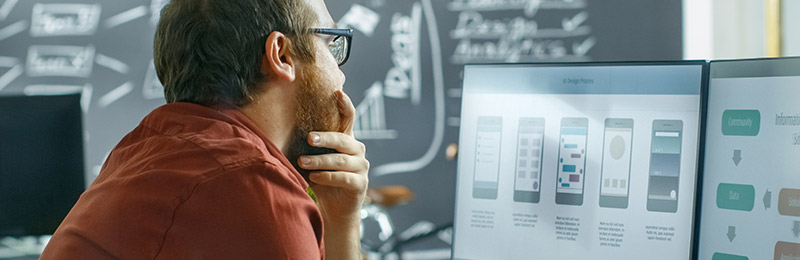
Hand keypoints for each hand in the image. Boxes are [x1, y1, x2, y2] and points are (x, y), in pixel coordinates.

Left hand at [298, 90, 368, 223]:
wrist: (333, 211)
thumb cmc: (320, 180)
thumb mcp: (312, 159)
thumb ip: (306, 145)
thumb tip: (278, 126)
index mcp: (346, 140)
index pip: (349, 118)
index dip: (345, 104)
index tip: (337, 92)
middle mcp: (357, 151)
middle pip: (344, 139)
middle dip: (326, 138)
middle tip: (309, 138)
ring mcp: (361, 168)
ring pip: (341, 160)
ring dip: (320, 161)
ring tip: (302, 162)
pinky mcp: (360, 184)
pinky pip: (344, 178)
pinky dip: (327, 177)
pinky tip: (314, 177)